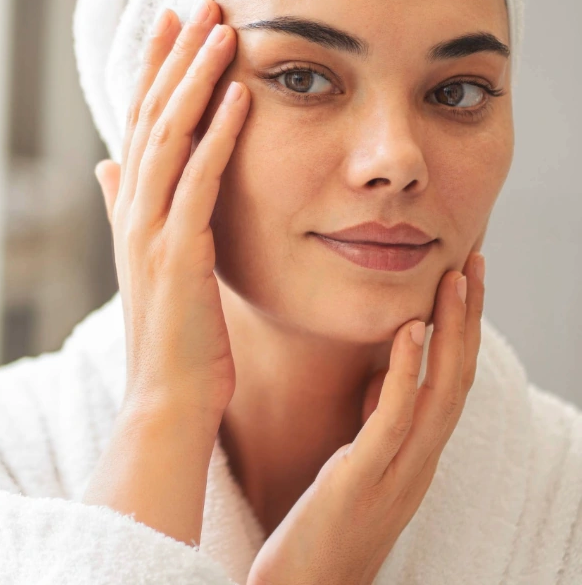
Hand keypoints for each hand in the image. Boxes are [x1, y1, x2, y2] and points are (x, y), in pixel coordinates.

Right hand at [94, 0, 249, 421]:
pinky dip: (217, 135)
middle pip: (149, 118)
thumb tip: (107, 167)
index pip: (138, 125)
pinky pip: (198, 183)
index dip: (154, 72)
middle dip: (172, 58)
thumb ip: (128, 210)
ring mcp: (150, 232)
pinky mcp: (178, 255)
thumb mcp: (148, 263)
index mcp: (130, 213)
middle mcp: (132, 213)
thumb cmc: (171, 336)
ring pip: (167, 138)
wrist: (168, 399)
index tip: (173, 23)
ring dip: (194, 80)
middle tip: (197, 3)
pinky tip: (238, 95)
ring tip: (220, 29)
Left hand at [247, 251, 485, 584]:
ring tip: (454, 278)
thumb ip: (377, 426)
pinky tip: (412, 330)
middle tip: (473, 260)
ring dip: (451, 332)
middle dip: (468, 317)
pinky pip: (394, 420)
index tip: (462, 277)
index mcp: (414, 457)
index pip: (449, 383)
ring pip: (440, 393)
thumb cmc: (321, 532)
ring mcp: (396, 475)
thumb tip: (387, 376)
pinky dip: (409, 372)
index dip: (461, 329)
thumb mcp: (356, 468)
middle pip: (457, 378)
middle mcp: (417, 464)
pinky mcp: (362, 482)